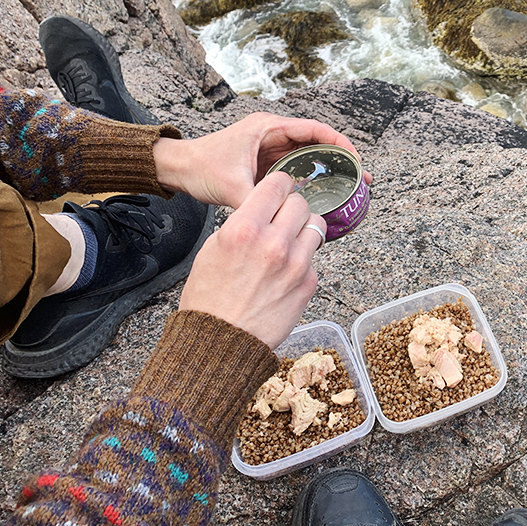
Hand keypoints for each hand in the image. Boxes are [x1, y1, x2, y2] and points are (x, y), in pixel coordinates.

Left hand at [153, 112, 372, 207]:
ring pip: (309, 157)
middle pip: (318, 143)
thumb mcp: (232, 186)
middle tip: (361, 180)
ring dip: (329, 170)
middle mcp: (273, 134)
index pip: (315, 129)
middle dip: (341, 160)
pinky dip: (312, 179)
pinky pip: (297, 169)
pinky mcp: (266, 163)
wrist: (177, 169)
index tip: (355, 161)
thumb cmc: (200, 167)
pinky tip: (323, 195)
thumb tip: (279, 221)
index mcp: (268, 127)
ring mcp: (271, 149)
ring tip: (349, 188)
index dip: (340, 144)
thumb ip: (257, 201)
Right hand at [178, 171, 325, 349]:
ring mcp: (296, 263)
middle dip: (291, 207)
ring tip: (289, 242)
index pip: (278, 184)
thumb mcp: (213, 249)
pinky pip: (314, 258)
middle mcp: (274, 242)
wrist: (222, 341)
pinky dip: (304, 260)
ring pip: (316, 226)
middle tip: (282, 218)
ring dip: (303, 230)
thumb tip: (262, 211)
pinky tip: (287, 272)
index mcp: (244, 228)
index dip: (279, 185)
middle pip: (301, 202)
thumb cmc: (210, 298)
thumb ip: (242, 224)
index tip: (279, 189)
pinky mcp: (309, 283)